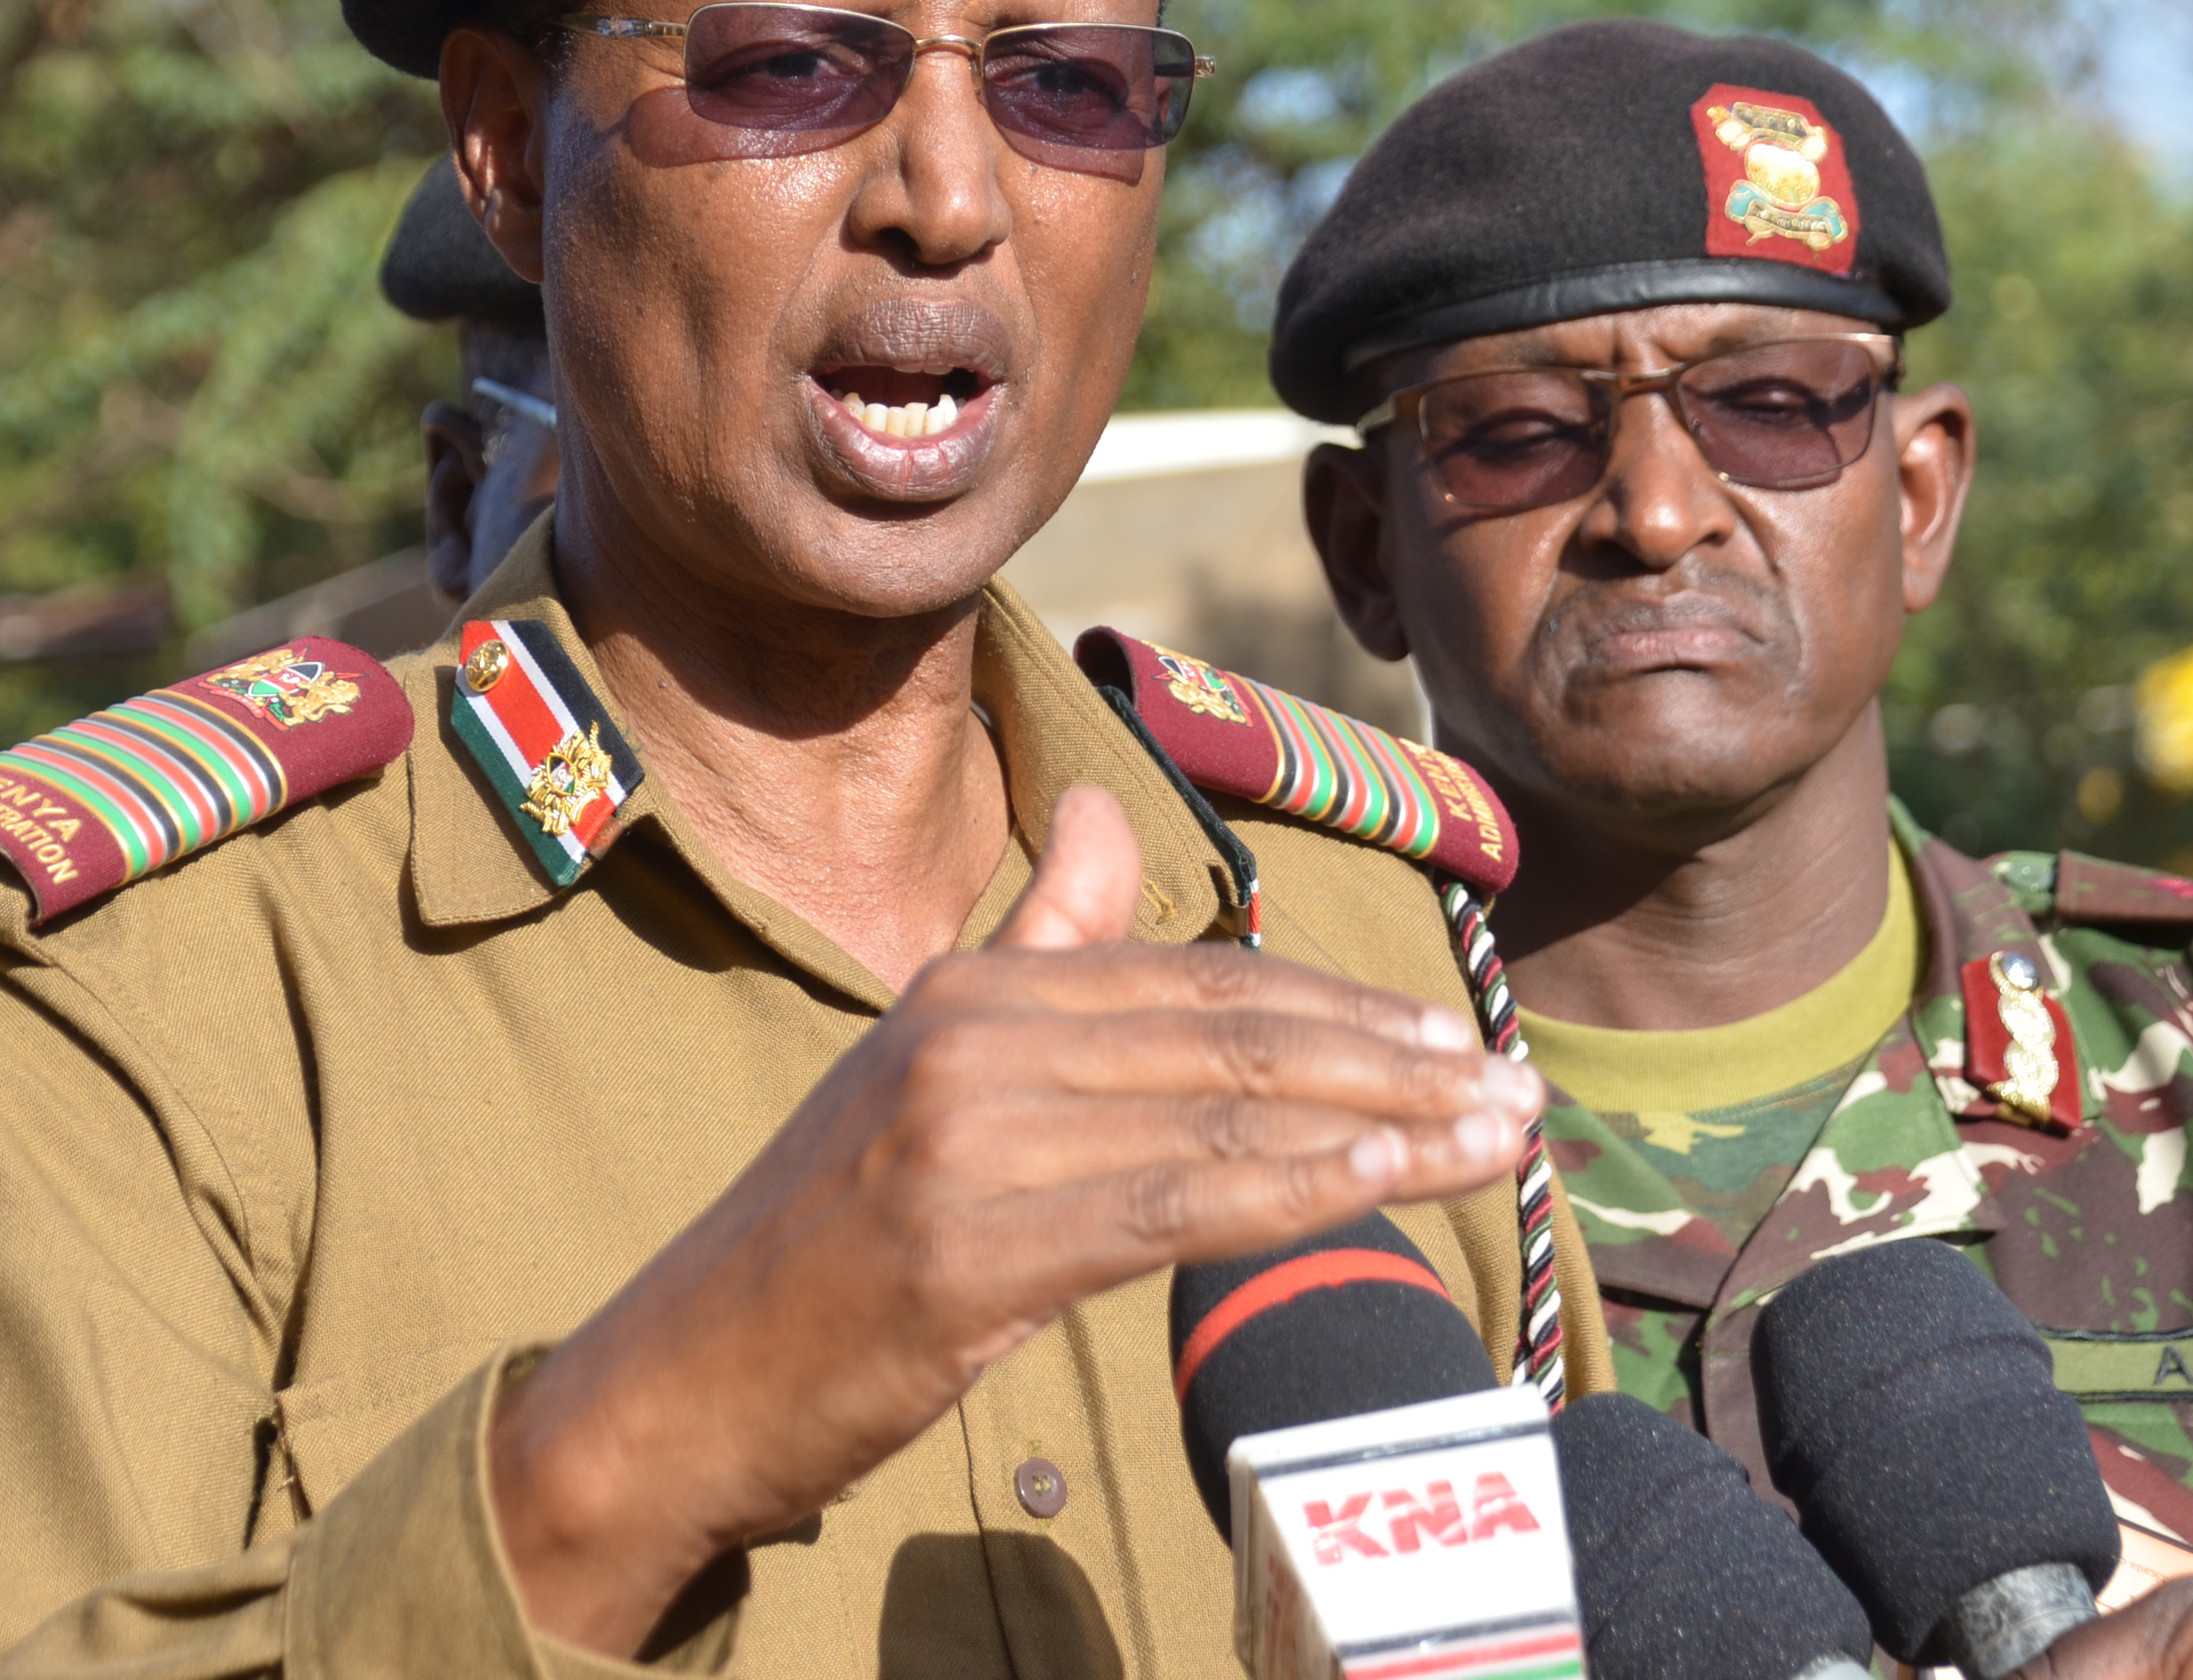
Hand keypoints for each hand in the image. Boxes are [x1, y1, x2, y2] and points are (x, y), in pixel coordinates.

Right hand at [483, 786, 1538, 1653]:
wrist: (677, 1384)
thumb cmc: (822, 1243)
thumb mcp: (923, 1068)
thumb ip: (1035, 944)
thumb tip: (1100, 809)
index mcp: (971, 984)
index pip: (1198, 979)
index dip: (1340, 1003)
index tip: (1451, 1036)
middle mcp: (973, 1033)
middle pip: (1232, 1033)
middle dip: (1393, 1056)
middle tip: (1514, 1086)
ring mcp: (971, 1135)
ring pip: (1227, 1112)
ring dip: (1387, 1122)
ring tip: (1497, 1137)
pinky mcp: (976, 1246)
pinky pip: (1182, 1203)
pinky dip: (1307, 1186)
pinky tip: (1398, 1184)